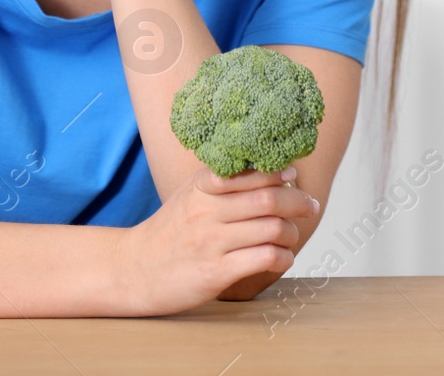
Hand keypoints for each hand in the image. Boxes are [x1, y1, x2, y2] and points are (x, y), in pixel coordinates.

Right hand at [113, 165, 318, 315]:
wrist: (132, 270)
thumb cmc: (170, 232)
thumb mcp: (190, 196)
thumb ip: (224, 182)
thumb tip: (274, 170)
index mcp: (202, 187)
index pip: (252, 172)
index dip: (280, 173)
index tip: (294, 178)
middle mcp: (206, 211)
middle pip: (268, 200)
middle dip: (298, 202)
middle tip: (311, 206)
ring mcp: (210, 242)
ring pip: (271, 229)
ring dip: (292, 233)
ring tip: (291, 237)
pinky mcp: (215, 272)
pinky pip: (263, 258)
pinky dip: (283, 257)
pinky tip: (281, 258)